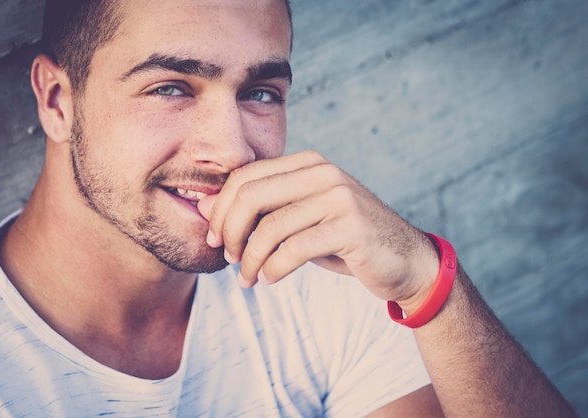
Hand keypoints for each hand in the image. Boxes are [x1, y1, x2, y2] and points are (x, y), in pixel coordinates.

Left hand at [198, 151, 439, 308]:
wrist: (403, 260)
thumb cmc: (343, 240)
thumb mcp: (297, 221)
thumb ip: (258, 212)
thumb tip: (202, 206)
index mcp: (307, 163)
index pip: (246, 176)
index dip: (221, 209)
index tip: (216, 239)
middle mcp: (322, 172)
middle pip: (251, 195)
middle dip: (230, 231)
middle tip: (228, 258)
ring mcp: (339, 196)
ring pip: (270, 227)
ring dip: (250, 259)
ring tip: (247, 278)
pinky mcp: (351, 226)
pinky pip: (294, 249)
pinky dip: (273, 269)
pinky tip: (271, 279)